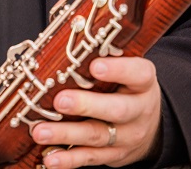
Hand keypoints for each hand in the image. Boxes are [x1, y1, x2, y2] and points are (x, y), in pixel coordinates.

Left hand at [30, 56, 161, 166]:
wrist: (149, 125)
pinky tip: (50, 157)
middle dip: (86, 106)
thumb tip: (68, 35)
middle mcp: (139, 110)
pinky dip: (68, 159)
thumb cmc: (128, 86)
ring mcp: (126, 136)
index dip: (117, 70)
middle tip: (60, 100)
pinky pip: (90, 158)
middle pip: (116, 110)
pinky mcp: (113, 155)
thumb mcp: (128, 67)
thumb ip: (105, 54)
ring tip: (41, 131)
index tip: (95, 66)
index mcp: (143, 82)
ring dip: (66, 134)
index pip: (137, 73)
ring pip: (97, 136)